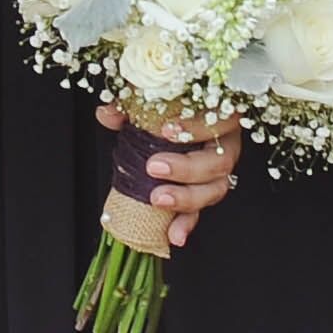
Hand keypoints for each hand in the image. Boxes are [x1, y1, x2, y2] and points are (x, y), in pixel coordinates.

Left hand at [98, 103, 242, 248]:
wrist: (171, 120)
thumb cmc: (169, 105)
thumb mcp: (151, 97)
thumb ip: (131, 102)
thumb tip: (107, 113)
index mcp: (220, 114)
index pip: (219, 119)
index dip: (195, 127)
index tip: (166, 130)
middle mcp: (225, 144)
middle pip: (220, 161)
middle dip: (186, 168)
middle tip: (154, 167)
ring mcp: (218, 171)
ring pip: (215, 189)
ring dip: (186, 199)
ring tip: (158, 199)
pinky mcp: (204, 192)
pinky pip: (200, 211)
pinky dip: (186, 224)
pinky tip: (174, 235)